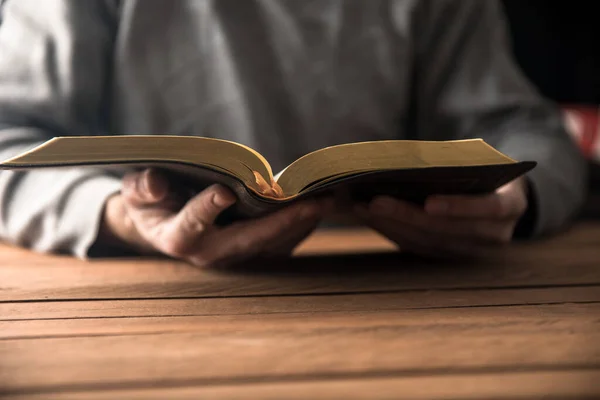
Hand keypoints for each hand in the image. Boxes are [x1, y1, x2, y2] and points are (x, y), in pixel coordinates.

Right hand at [99, 169, 328, 266]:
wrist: (165, 224)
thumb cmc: (151, 203)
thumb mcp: (137, 194)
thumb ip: (143, 188)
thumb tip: (156, 184)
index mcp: (178, 238)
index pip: (192, 223)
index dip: (207, 208)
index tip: (224, 190)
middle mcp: (210, 253)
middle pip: (249, 239)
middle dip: (282, 221)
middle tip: (313, 200)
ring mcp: (234, 256)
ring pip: (272, 243)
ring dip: (300, 223)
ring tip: (327, 199)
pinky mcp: (251, 253)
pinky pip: (281, 243)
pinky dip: (301, 226)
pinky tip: (319, 206)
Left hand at [355, 178, 528, 257]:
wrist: (500, 196)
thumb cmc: (485, 171)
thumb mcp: (483, 164)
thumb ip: (458, 166)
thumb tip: (407, 161)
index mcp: (511, 205)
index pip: (489, 209)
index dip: (459, 207)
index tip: (429, 202)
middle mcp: (495, 235)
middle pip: (447, 231)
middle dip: (408, 216)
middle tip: (375, 202)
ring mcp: (472, 250)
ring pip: (428, 242)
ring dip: (392, 225)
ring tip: (364, 208)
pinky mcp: (450, 256)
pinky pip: (419, 247)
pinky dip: (393, 232)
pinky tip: (371, 218)